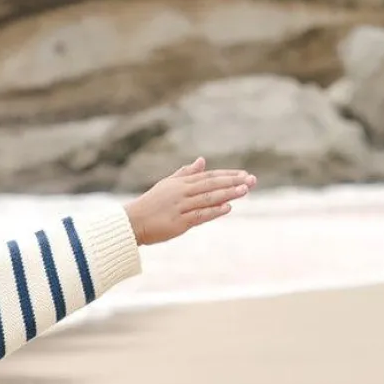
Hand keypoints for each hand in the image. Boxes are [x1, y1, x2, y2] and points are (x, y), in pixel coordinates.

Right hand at [125, 157, 256, 245]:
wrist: (131, 223)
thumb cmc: (149, 205)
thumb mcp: (167, 185)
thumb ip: (185, 173)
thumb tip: (202, 160)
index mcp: (180, 184)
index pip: (208, 176)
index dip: (227, 175)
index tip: (244, 174)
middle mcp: (181, 193)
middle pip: (211, 185)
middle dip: (233, 182)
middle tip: (252, 180)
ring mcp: (179, 208)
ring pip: (207, 199)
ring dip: (227, 194)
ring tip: (245, 191)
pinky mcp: (177, 223)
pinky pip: (198, 216)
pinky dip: (212, 211)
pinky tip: (226, 208)